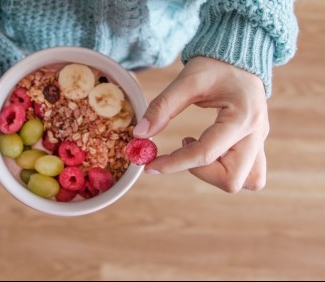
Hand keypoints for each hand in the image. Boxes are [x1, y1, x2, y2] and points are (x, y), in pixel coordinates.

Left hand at [133, 57, 268, 192]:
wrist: (240, 54)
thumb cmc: (215, 65)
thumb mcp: (187, 81)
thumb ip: (162, 107)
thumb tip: (140, 135)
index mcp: (242, 117)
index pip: (205, 154)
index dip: (173, 164)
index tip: (150, 165)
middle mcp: (256, 133)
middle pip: (232, 180)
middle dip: (200, 173)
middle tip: (182, 149)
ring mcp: (260, 141)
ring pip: (247, 181)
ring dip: (217, 174)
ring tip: (198, 149)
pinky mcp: (257, 144)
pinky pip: (249, 173)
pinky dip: (227, 170)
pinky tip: (210, 150)